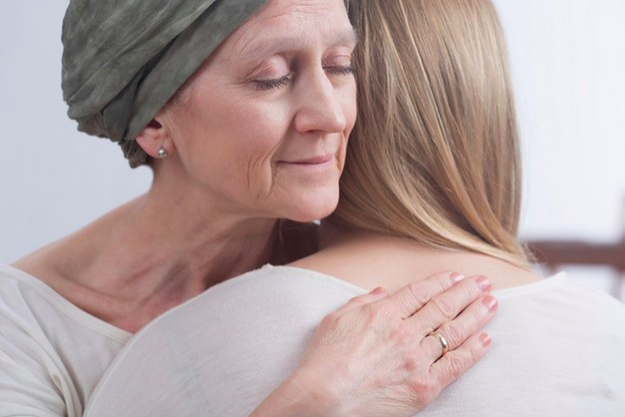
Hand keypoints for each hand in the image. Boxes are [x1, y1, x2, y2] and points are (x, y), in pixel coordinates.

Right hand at [252, 271, 495, 416]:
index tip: (457, 276)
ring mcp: (416, 360)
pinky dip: (473, 351)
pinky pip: (456, 365)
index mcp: (384, 313)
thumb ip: (364, 301)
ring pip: (454, 332)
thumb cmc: (324, 359)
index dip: (442, 282)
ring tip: (492, 303)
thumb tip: (385, 292)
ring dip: (476, 315)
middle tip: (484, 282)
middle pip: (443, 307)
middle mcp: (404, 332)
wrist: (322, 399)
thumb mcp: (337, 318)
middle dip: (467, 292)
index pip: (421, 292)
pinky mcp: (424, 386)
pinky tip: (486, 339)